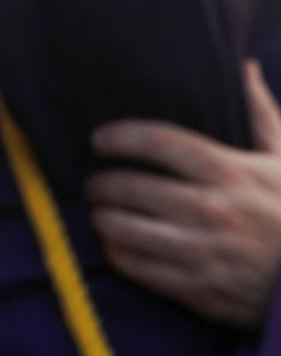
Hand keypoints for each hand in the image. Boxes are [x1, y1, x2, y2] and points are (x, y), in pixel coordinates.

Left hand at [87, 60, 280, 329]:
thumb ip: (260, 115)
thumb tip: (244, 67)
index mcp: (233, 172)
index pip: (160, 143)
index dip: (120, 137)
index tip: (100, 140)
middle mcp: (212, 210)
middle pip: (128, 187)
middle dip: (101, 182)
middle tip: (96, 182)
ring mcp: (201, 251)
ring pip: (120, 228)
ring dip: (102, 218)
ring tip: (103, 211)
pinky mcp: (194, 289)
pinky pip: (133, 265)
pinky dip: (116, 251)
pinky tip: (117, 242)